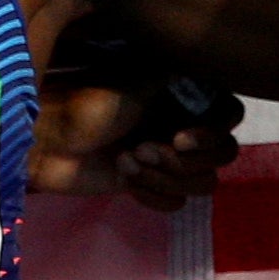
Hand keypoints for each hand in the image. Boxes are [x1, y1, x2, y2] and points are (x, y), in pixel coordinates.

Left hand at [29, 75, 243, 206]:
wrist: (48, 138)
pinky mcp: (148, 185)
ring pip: (201, 184)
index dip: (212, 134)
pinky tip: (122, 178)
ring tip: (127, 161)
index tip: (179, 138)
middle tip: (141, 149)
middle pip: (223, 156)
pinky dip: (151, 195)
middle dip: (182, 161)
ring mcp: (167, 158)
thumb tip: (215, 76)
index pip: (231, 118)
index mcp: (187, 96)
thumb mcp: (139, 81)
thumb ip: (184, 80)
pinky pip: (176, 203)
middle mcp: (184, 125)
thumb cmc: (88, 102)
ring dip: (165, 178)